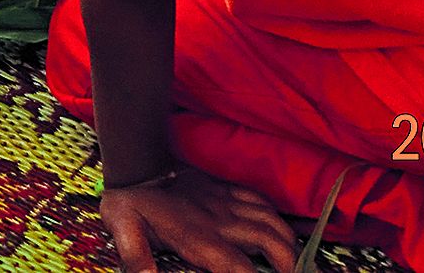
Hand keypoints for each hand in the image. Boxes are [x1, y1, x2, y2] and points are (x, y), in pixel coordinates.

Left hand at [100, 170, 296, 272]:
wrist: (136, 162)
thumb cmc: (130, 201)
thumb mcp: (124, 230)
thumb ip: (136, 258)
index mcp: (201, 238)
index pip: (242, 270)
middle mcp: (221, 221)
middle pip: (272, 243)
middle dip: (292, 264)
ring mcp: (226, 202)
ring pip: (273, 221)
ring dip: (290, 242)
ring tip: (299, 263)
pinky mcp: (225, 189)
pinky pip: (260, 200)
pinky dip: (276, 216)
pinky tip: (281, 230)